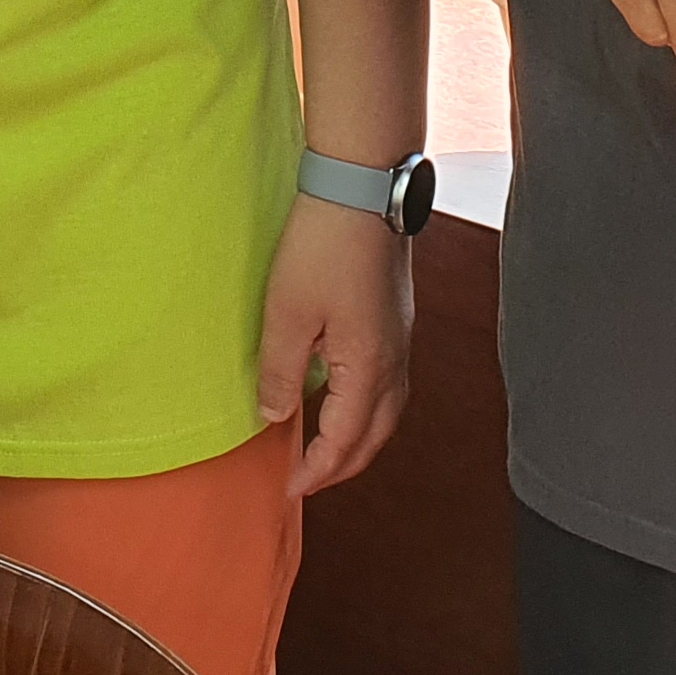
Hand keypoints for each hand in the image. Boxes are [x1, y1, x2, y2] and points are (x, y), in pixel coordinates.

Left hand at [259, 192, 412, 496]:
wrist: (363, 185)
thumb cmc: (324, 245)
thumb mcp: (286, 314)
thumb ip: (281, 373)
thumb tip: (275, 417)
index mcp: (368, 367)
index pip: (345, 441)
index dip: (317, 470)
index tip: (290, 489)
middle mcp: (394, 359)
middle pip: (375, 434)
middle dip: (343, 465)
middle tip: (309, 479)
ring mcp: (400, 337)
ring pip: (388, 410)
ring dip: (359, 437)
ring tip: (325, 447)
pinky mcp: (396, 316)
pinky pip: (388, 381)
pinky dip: (366, 406)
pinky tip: (341, 394)